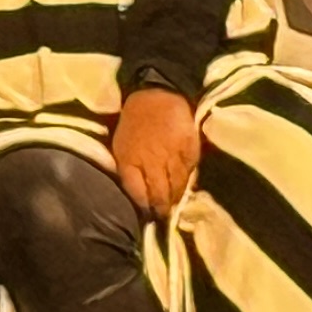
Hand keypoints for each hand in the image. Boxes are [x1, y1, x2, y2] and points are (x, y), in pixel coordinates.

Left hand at [109, 86, 202, 218]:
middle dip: (161, 210)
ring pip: (177, 187)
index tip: (146, 215)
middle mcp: (151, 161)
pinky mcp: (190, 149)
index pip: (137, 193)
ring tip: (174, 206)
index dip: (143, 207)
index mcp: (129, 159)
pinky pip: (190, 173)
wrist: (157, 93)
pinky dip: (187, 182)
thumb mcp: (121, 144)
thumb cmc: (135, 121)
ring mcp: (172, 156)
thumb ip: (128, 170)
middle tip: (162, 218)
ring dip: (175, 199)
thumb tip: (138, 194)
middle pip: (159, 195)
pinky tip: (185, 187)